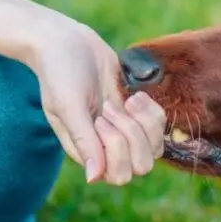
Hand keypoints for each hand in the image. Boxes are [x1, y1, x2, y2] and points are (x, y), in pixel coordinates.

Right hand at [28, 15, 165, 184]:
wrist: (68, 43)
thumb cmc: (60, 74)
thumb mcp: (67, 105)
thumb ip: (83, 140)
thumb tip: (94, 178)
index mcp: (86, 152)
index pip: (119, 175)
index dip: (117, 148)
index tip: (100, 117)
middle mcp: (107, 148)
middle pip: (142, 166)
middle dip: (133, 134)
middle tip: (111, 107)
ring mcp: (125, 132)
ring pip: (155, 149)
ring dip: (144, 122)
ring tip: (125, 100)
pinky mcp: (138, 115)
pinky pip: (161, 127)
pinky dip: (152, 110)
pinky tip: (134, 95)